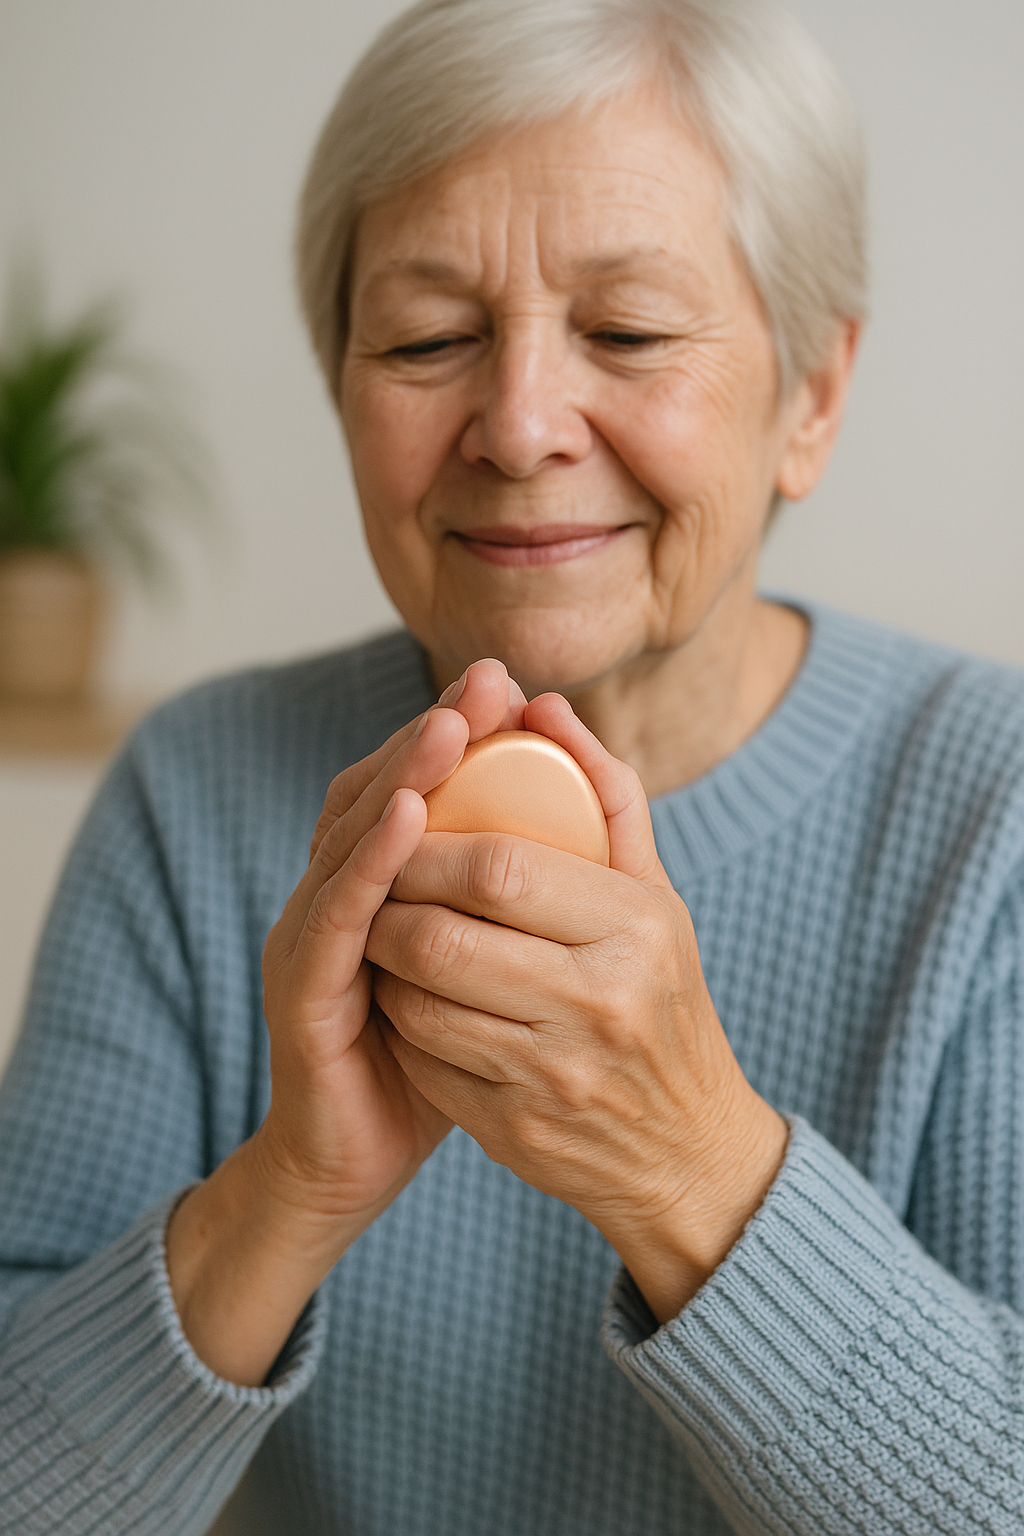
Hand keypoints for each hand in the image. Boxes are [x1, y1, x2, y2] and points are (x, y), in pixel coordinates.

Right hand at [165, 658, 526, 1384]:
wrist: (356, 1161)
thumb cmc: (432, 1060)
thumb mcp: (484, 970)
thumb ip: (512, 907)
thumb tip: (574, 842)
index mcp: (377, 886)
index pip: (408, 787)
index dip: (451, 734)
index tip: (506, 685)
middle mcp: (335, 897)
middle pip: (375, 793)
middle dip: (430, 733)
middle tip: (482, 682)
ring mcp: (311, 938)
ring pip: (351, 839)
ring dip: (400, 775)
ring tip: (450, 726)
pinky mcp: (302, 989)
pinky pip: (336, 916)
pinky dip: (368, 861)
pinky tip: (406, 820)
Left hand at [367, 692, 787, 1322]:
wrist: (689, 1148)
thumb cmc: (662, 997)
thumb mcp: (654, 895)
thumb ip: (603, 793)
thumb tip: (538, 704)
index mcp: (637, 928)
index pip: (500, 868)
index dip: (428, 845)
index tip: (405, 830)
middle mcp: (600, 1003)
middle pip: (441, 936)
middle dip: (387, 904)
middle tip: (378, 886)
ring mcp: (556, 1075)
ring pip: (418, 1003)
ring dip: (382, 965)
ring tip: (385, 939)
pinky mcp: (518, 1131)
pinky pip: (424, 1063)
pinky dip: (401, 1025)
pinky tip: (408, 1005)